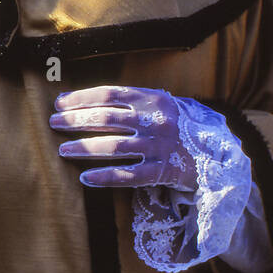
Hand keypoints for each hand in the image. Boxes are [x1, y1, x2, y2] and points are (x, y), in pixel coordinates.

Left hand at [50, 85, 196, 191]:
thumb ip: (135, 102)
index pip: (110, 94)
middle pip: (106, 118)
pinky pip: (128, 175)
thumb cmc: (181, 128)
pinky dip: (104, 177)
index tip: (59, 103)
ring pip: (113, 147)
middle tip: (54, 123)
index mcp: (155, 100)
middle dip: (74, 120)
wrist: (219, 157)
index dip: (81, 98)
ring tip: (63, 150)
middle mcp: (157, 121)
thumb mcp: (164, 107)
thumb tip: (88, 101)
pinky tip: (85, 178)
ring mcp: (160, 147)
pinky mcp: (164, 171)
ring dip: (83, 147)